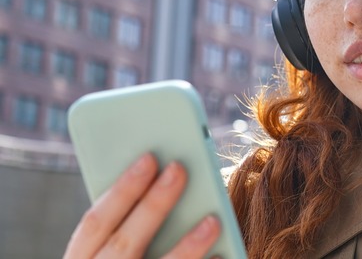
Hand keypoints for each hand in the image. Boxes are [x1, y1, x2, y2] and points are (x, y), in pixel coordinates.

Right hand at [64, 153, 220, 257]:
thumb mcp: (105, 251)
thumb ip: (124, 223)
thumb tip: (167, 176)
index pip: (95, 223)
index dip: (121, 190)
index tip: (149, 158)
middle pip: (124, 243)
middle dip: (153, 204)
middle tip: (180, 169)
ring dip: (187, 246)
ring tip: (212, 220)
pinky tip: (221, 255)